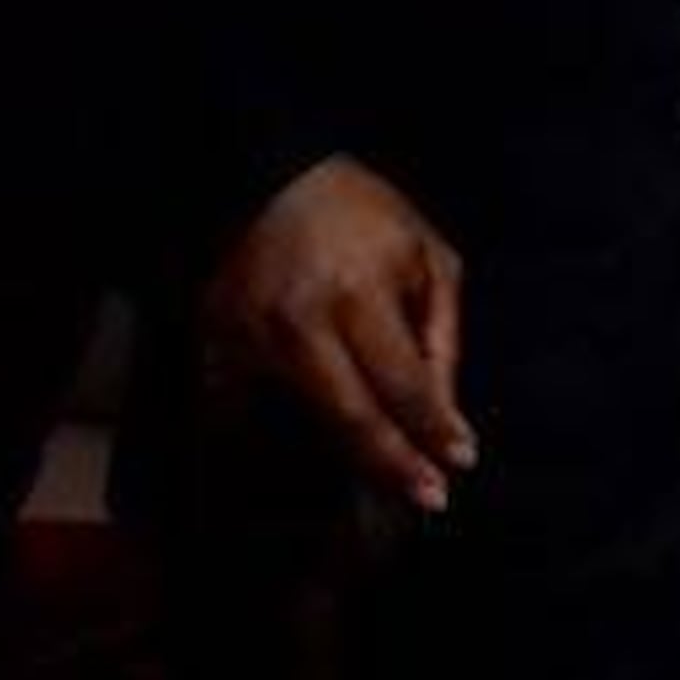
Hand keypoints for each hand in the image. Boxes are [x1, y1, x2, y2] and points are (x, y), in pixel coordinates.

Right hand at [205, 154, 475, 512]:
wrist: (264, 181)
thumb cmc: (358, 215)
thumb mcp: (424, 256)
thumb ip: (441, 334)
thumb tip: (445, 411)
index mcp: (358, 295)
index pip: (403, 383)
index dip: (433, 429)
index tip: (460, 461)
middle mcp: (300, 324)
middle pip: (351, 416)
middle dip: (394, 465)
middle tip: (429, 499)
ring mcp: (252, 340)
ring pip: (306, 418)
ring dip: (349, 456)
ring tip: (386, 489)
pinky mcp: (218, 345)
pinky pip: (250, 407)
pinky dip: (279, 433)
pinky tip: (301, 459)